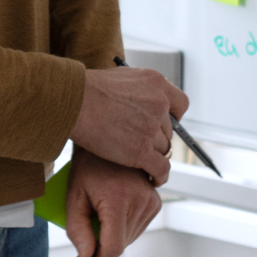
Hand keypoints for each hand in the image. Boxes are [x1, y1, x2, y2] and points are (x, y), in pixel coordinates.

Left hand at [67, 148, 161, 256]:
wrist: (108, 137)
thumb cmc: (88, 164)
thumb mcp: (74, 196)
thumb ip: (78, 230)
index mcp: (119, 198)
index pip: (114, 247)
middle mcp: (141, 200)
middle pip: (122, 243)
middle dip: (103, 241)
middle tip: (91, 218)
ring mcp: (151, 199)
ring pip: (130, 236)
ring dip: (115, 232)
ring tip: (104, 207)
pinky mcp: (156, 200)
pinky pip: (139, 226)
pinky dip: (124, 224)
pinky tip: (115, 205)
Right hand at [70, 65, 187, 184]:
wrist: (76, 102)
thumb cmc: (89, 89)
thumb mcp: (122, 77)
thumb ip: (139, 90)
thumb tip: (140, 100)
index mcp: (156, 83)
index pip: (180, 104)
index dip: (173, 117)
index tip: (163, 124)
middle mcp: (159, 104)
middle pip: (168, 130)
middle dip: (156, 137)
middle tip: (139, 142)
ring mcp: (152, 128)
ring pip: (164, 149)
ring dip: (153, 155)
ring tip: (140, 160)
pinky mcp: (142, 150)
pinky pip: (162, 168)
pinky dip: (160, 175)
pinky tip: (154, 179)